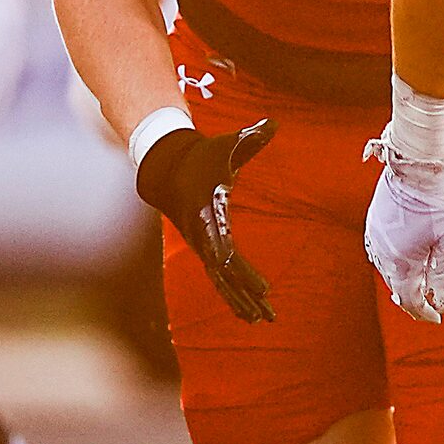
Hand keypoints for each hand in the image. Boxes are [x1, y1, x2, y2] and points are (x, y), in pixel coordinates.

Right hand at [137, 122, 276, 322]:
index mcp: (209, 214)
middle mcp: (203, 236)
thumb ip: (251, 138)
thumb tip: (273, 124)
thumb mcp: (228, 146)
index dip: (242, 269)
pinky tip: (248, 312)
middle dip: (247, 293)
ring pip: (222, 281)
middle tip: (269, 312)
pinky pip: (220, 278)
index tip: (261, 285)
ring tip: (262, 320)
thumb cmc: (205, 156)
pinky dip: (233, 295)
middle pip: (226, 273)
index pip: (226, 247)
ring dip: (241, 301)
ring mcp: (202, 245)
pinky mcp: (205, 250)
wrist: (170, 167)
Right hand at [363, 145, 443, 323]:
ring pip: (390, 268)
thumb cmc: (440, 200)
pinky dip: (400, 258)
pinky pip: (384, 250)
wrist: (419, 160)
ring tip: (434, 267)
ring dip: (410, 274)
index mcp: (400, 261)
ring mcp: (374, 235)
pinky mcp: (374, 220)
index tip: (437, 318)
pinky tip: (417, 250)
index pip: (409, 299)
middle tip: (439, 292)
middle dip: (419, 293)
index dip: (423, 312)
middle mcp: (381, 251)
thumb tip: (439, 303)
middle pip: (398, 285)